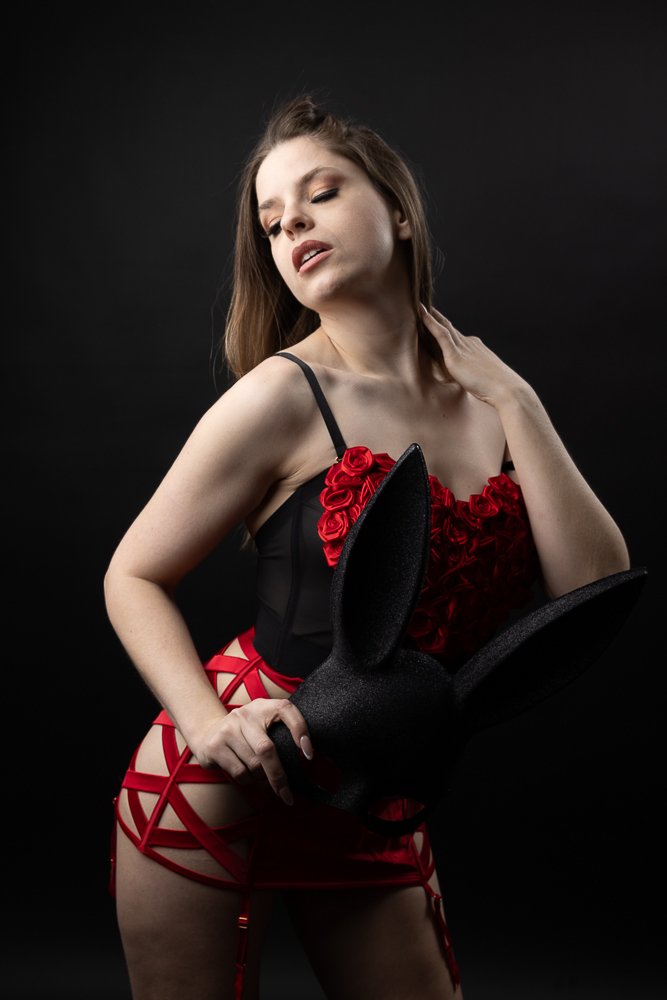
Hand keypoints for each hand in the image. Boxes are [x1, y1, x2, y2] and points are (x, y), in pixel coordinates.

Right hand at [192, 698, 313, 804]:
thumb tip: (312, 763)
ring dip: (262, 779)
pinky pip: (239, 772)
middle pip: (267, 750)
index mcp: (264, 706)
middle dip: (279, 776)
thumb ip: (283, 735)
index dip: (300, 729)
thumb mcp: (264, 726)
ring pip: (253, 765)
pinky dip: (248, 781)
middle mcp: (246, 714)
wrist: (207, 732)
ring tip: (262, 779)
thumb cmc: (247, 735)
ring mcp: (228, 728)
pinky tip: (248, 777)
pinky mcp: (215, 745)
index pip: (286, 710)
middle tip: (288, 796)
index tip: (309, 755)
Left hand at [420, 304, 527, 407]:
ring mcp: (462, 347)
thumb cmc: (497, 389)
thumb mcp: (483, 380)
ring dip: (431, 315)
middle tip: (425, 305)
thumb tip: (468, 383)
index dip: (447, 328)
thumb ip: (473, 377)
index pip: (457, 337)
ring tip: (419, 304)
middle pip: (450, 327)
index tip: (438, 321)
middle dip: (438, 317)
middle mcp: (469, 344)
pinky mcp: (455, 354)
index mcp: (476, 349)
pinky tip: (422, 313)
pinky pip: (440, 333)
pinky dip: (430, 322)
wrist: (506, 389)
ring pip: (444, 326)